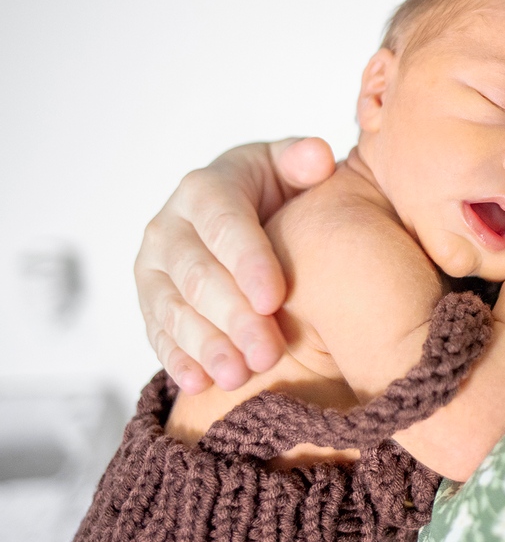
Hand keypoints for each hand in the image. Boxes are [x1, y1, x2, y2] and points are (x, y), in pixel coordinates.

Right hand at [134, 137, 335, 392]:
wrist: (237, 214)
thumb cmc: (274, 190)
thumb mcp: (288, 167)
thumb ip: (302, 162)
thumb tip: (318, 158)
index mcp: (205, 189)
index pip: (224, 226)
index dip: (247, 262)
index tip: (274, 297)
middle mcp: (169, 228)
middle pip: (197, 276)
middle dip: (232, 317)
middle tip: (267, 353)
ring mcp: (153, 269)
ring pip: (173, 310)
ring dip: (205, 346)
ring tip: (237, 376)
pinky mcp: (150, 304)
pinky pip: (157, 334)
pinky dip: (177, 360)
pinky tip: (199, 383)